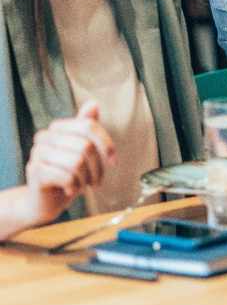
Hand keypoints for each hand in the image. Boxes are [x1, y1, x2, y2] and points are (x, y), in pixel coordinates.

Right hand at [22, 101, 114, 226]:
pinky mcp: (35, 172)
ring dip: (86, 178)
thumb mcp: (82, 150)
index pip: (88, 126)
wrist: (46, 200)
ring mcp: (37, 154)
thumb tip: (93, 103)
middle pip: (85, 146)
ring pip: (77, 162)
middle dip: (98, 167)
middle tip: (97, 180)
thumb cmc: (68, 173)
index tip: (113, 161)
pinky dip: (75, 186)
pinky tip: (70, 190)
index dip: (106, 144)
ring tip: (83, 185)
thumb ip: (86, 128)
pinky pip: (66, 176)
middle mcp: (44, 137)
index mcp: (57, 128)